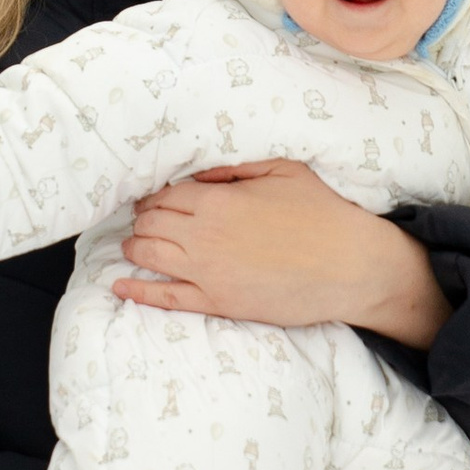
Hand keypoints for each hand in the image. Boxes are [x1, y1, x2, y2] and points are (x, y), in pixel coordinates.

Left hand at [114, 159, 452, 347]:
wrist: (349, 266)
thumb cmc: (321, 212)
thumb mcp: (282, 169)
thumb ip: (233, 167)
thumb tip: (196, 173)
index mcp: (217, 200)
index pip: (165, 195)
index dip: (155, 195)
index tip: (153, 196)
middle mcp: (203, 236)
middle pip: (152, 223)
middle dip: (143, 219)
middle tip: (143, 218)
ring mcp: (208, 272)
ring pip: (152, 255)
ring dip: (136, 246)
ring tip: (132, 243)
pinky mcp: (218, 302)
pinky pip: (167, 297)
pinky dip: (139, 290)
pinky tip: (120, 285)